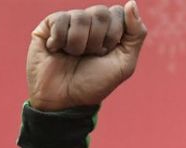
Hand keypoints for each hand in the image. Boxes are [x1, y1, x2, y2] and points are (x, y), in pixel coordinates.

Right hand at [27, 1, 146, 110]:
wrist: (63, 100)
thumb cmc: (93, 84)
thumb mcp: (124, 64)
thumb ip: (136, 33)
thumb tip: (131, 3)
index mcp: (108, 29)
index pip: (117, 13)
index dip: (114, 35)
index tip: (106, 53)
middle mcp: (89, 23)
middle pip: (101, 13)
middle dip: (98, 40)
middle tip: (90, 56)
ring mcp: (69, 23)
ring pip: (80, 17)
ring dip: (79, 44)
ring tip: (72, 56)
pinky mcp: (48, 26)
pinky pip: (60, 19)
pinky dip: (61, 40)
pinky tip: (57, 51)